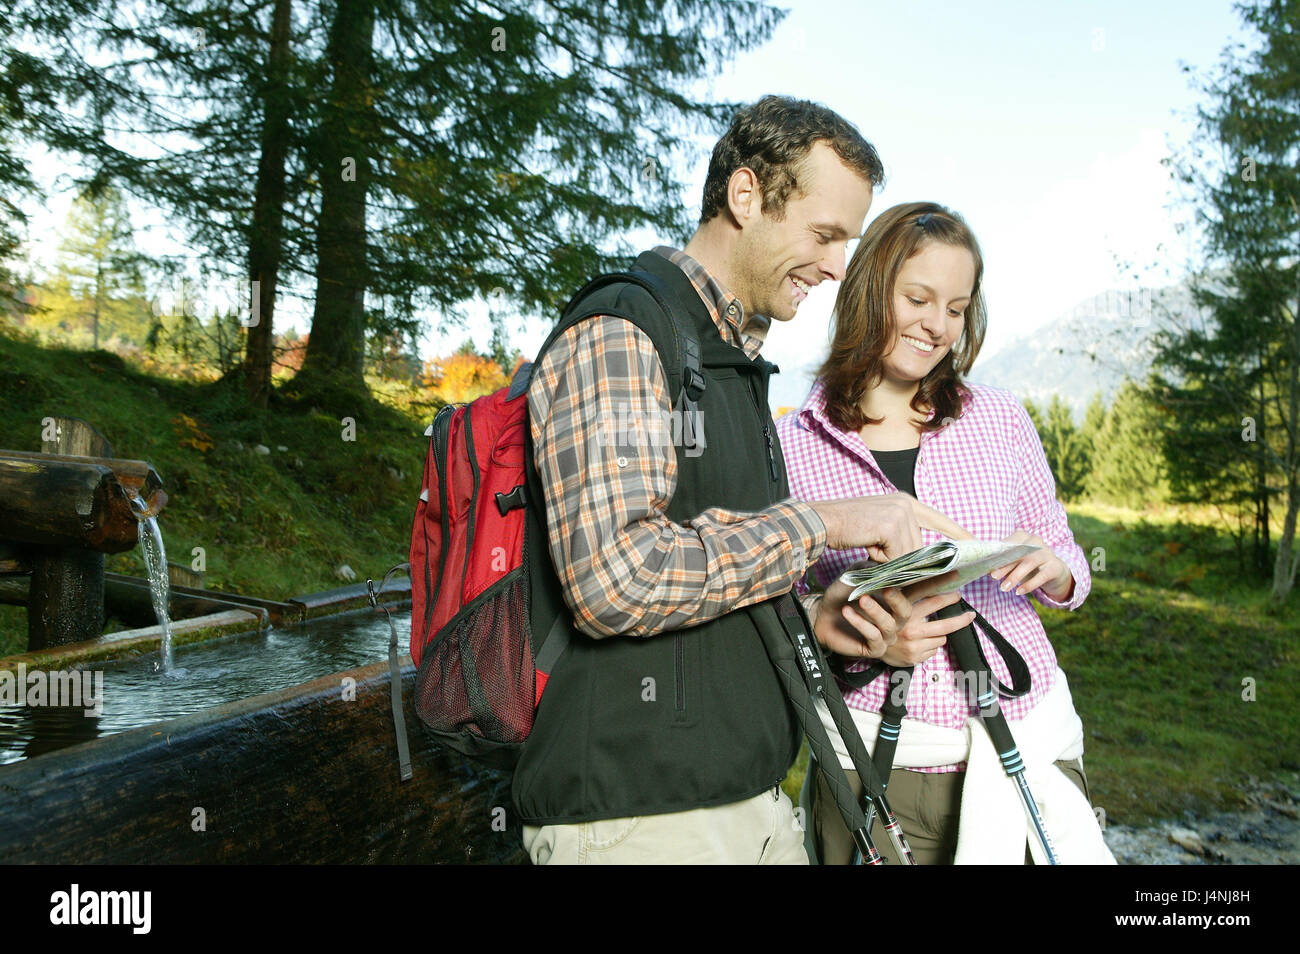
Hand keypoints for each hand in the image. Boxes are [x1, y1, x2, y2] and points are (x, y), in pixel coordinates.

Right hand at [810, 493, 971, 560]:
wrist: (823, 521)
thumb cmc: (846, 527)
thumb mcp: (879, 527)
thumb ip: (900, 536)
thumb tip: (918, 560)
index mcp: (904, 501)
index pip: (937, 519)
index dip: (957, 531)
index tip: (975, 541)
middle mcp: (905, 504)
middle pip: (919, 546)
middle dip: (901, 557)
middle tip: (876, 550)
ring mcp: (899, 514)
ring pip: (908, 554)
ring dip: (887, 559)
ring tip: (868, 545)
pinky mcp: (891, 526)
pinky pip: (896, 556)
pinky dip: (881, 559)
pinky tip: (867, 547)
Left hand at [812, 571, 911, 658]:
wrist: (822, 615)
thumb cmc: (841, 595)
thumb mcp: (854, 576)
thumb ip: (869, 569)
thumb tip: (885, 565)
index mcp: (893, 603)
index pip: (908, 596)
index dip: (904, 588)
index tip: (893, 579)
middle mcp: (894, 620)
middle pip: (905, 613)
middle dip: (896, 600)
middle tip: (885, 589)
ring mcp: (885, 636)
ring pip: (888, 625)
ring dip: (875, 611)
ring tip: (861, 599)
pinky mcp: (874, 649)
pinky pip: (873, 636)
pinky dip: (860, 623)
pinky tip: (847, 612)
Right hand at [878, 591, 974, 666]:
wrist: (873, 646)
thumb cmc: (887, 622)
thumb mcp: (893, 605)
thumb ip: (908, 596)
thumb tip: (932, 586)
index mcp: (906, 612)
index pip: (933, 601)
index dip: (948, 597)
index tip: (960, 593)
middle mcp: (911, 629)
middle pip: (946, 624)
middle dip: (961, 619)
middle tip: (970, 615)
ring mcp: (914, 645)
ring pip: (942, 638)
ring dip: (938, 634)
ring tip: (926, 632)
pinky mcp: (915, 657)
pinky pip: (934, 650)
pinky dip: (931, 646)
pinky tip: (920, 643)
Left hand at [988, 531, 1073, 600]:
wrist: (1054, 571)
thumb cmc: (1028, 564)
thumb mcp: (1015, 561)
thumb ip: (1002, 561)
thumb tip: (986, 569)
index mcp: (1023, 537)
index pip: (1009, 544)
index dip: (998, 554)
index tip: (988, 564)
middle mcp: (1036, 542)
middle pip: (1018, 553)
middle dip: (1005, 565)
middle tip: (993, 577)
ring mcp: (1047, 553)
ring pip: (1029, 562)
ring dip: (1015, 576)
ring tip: (1004, 588)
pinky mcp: (1055, 567)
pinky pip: (1042, 576)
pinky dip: (1029, 584)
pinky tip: (1019, 591)